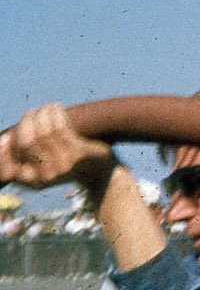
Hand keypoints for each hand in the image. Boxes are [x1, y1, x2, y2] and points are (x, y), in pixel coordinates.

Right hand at [0, 103, 115, 190]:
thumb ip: (24, 156)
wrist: (99, 172)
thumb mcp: (42, 168)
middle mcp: (46, 176)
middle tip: (30, 113)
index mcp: (33, 182)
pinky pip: (60, 128)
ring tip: (44, 108)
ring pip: (44, 132)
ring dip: (42, 114)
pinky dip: (55, 114)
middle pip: (27, 142)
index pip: (9, 166)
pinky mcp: (78, 154)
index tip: (6, 137)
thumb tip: (4, 139)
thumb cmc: (66, 165)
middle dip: (26, 122)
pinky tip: (55, 107)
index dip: (3, 152)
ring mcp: (63, 165)